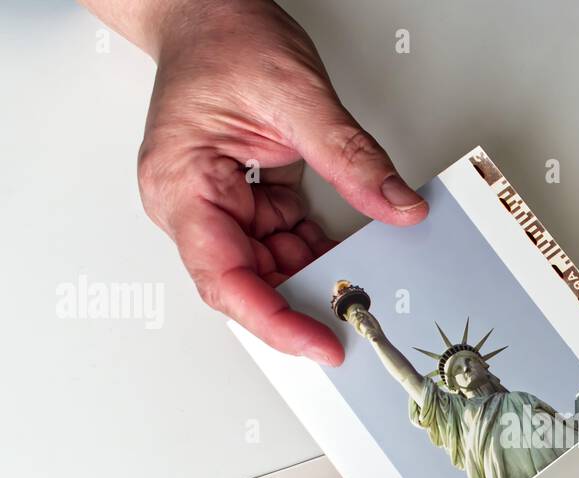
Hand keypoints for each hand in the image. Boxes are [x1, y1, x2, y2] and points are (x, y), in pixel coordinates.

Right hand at [85, 0, 427, 364]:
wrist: (207, 7)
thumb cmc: (223, 36)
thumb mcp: (298, 94)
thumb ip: (351, 157)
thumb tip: (396, 206)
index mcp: (182, 185)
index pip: (225, 278)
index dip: (273, 320)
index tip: (319, 342)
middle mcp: (192, 203)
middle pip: (247, 280)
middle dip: (301, 299)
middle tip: (356, 317)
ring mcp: (218, 203)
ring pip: (269, 265)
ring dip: (314, 271)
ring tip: (359, 276)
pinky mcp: (245, 197)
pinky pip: (282, 239)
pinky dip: (315, 245)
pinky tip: (346, 249)